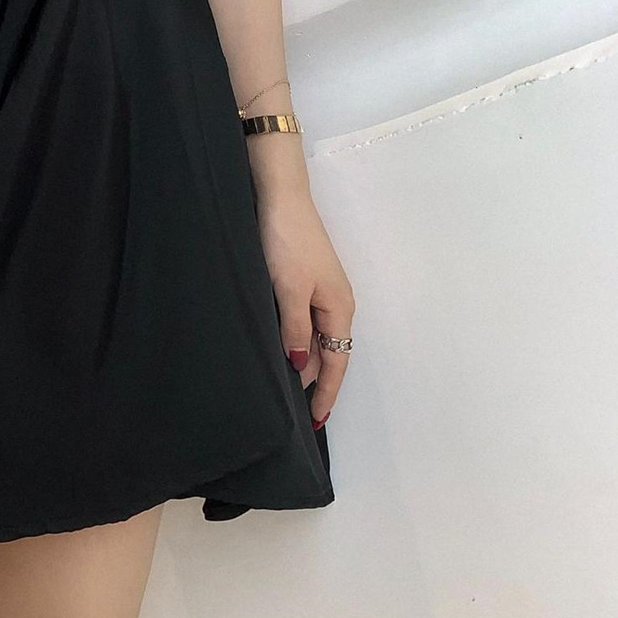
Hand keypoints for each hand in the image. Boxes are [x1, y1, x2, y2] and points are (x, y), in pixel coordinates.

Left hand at [252, 153, 355, 429]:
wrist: (279, 194)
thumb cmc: (287, 241)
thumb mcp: (289, 289)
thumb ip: (296, 329)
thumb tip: (302, 366)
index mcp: (339, 308)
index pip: (337, 362)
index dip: (326, 393)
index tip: (316, 423)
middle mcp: (334, 302)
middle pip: (329, 352)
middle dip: (318, 383)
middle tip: (300, 416)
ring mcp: (318, 289)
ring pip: (315, 337)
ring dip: (306, 362)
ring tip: (289, 390)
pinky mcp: (301, 277)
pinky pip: (303, 321)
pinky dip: (296, 340)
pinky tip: (282, 348)